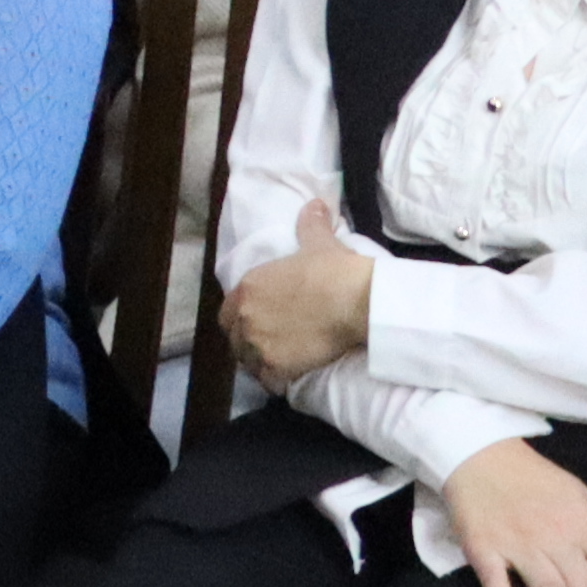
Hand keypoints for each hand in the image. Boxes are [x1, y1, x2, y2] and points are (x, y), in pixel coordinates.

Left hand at [222, 198, 375, 388]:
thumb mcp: (319, 244)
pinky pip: (268, 381)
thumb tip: (316, 204)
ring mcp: (257, 343)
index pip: (230, 311)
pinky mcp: (275, 366)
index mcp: (248, 287)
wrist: (356, 299)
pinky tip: (287, 380)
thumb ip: (311, 225)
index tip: (257, 323)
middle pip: (235, 338)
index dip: (241, 319)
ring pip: (247, 361)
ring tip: (277, 364)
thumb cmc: (335, 270)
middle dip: (246, 343)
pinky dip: (275, 382)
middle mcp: (245, 315)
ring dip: (258, 364)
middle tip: (268, 346)